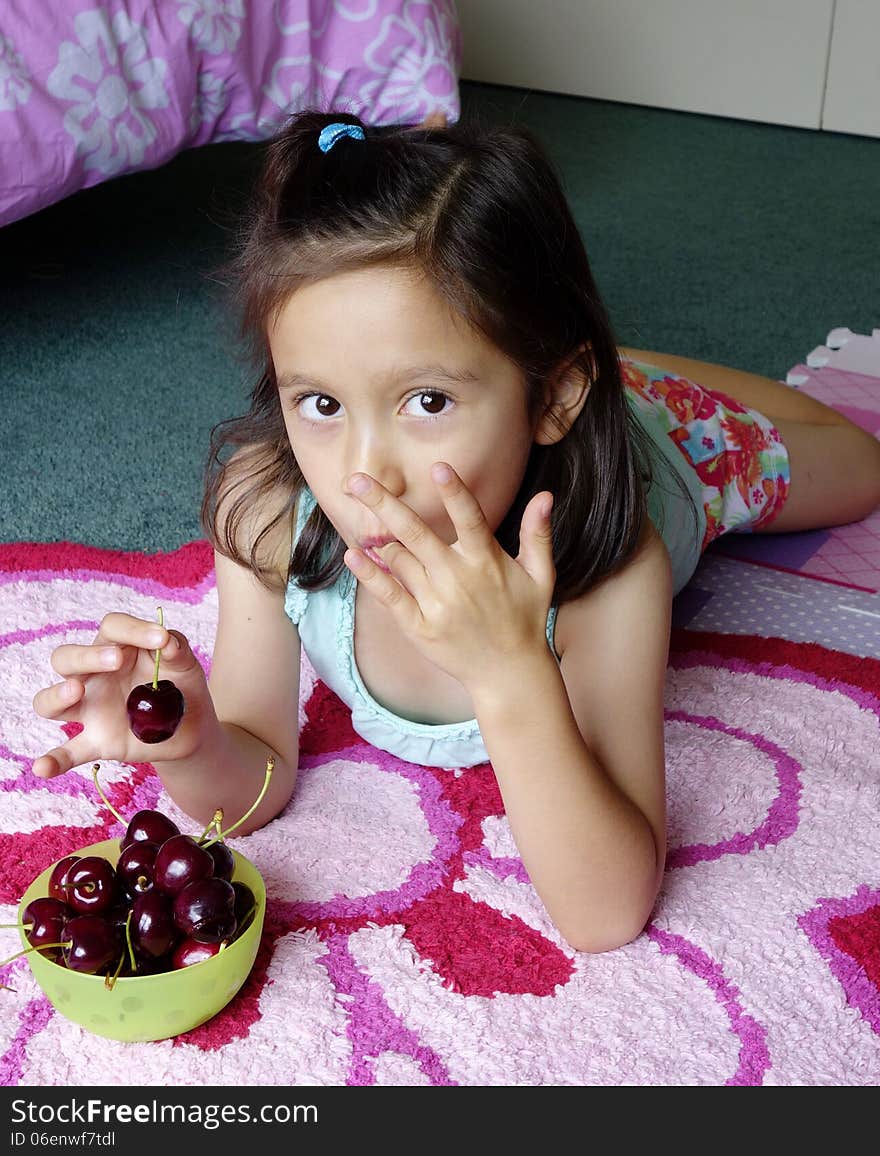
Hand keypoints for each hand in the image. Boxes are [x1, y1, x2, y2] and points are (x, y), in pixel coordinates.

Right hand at [31, 612, 215, 776]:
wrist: (192, 727)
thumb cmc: (181, 685)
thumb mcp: (185, 664)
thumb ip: (177, 649)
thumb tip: (166, 641)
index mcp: (118, 648)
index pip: (111, 628)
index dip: (132, 629)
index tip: (160, 639)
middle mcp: (94, 676)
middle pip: (67, 658)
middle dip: (87, 656)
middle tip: (116, 660)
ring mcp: (90, 710)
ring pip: (50, 701)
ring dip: (57, 695)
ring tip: (76, 692)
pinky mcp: (96, 742)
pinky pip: (67, 753)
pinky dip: (53, 761)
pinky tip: (42, 768)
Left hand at [343, 464, 554, 694]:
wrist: (510, 673)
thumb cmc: (525, 618)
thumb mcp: (540, 576)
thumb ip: (537, 534)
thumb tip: (545, 496)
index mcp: (487, 562)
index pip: (470, 519)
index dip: (455, 494)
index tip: (438, 467)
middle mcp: (459, 579)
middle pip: (417, 533)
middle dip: (384, 504)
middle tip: (356, 480)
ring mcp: (436, 604)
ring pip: (399, 560)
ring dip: (378, 539)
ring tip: (362, 521)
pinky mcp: (419, 626)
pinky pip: (389, 595)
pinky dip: (369, 575)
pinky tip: (352, 555)